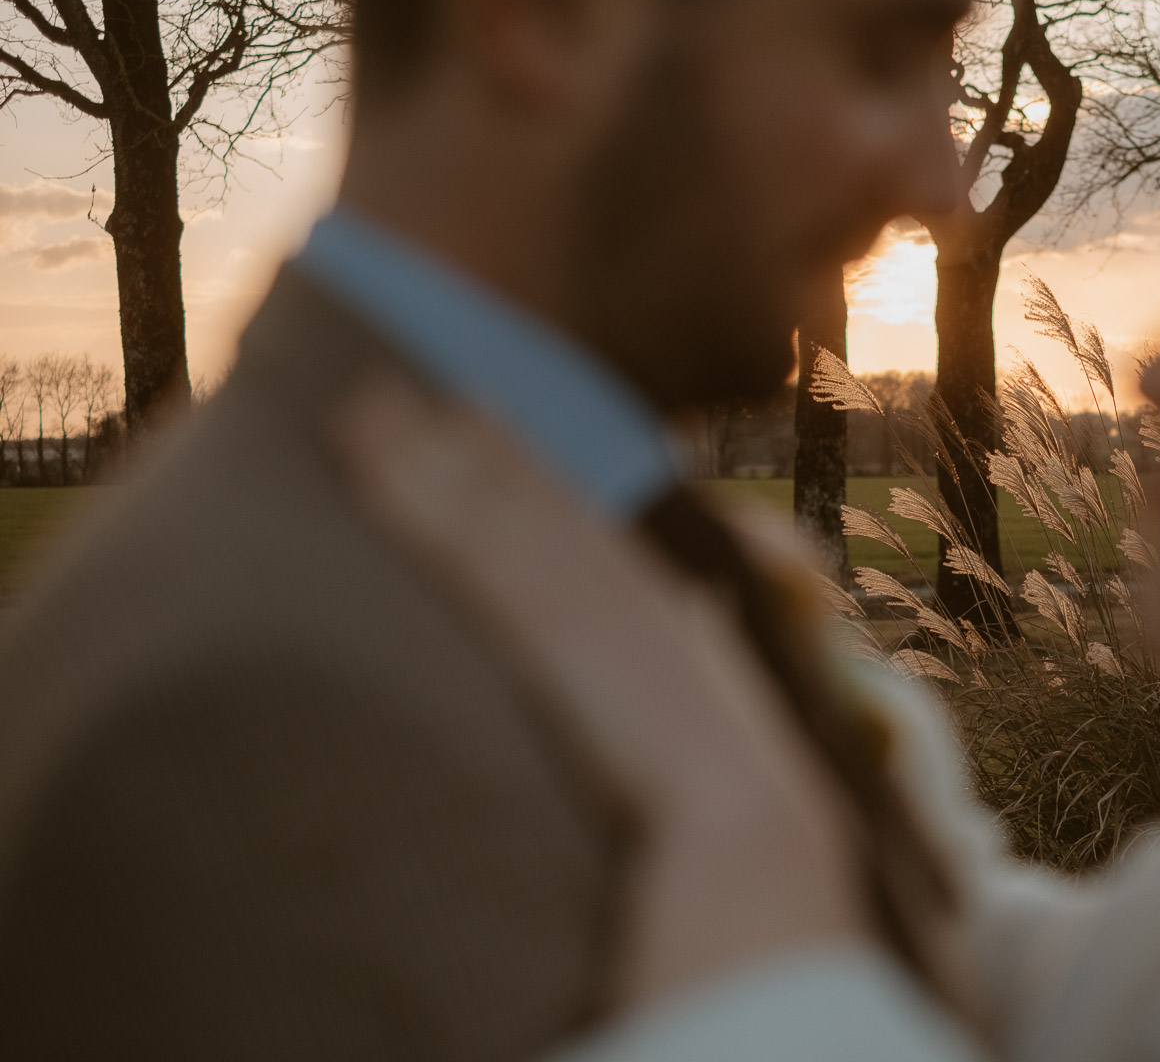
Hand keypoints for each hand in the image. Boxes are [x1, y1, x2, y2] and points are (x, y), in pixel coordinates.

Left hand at [330, 376, 864, 1009]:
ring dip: (422, 458)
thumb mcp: (717, 698)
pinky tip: (366, 472)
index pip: (577, 516)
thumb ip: (700, 643)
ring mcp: (583, 600)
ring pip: (491, 510)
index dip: (523, 463)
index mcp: (657, 600)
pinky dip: (415, 506)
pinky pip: (468, 555)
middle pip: (526, 495)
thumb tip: (697, 609)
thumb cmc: (735, 791)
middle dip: (462, 444)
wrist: (743, 825)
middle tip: (392, 391)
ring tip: (358, 411)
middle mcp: (617, 580)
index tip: (479, 415)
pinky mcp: (547, 630)